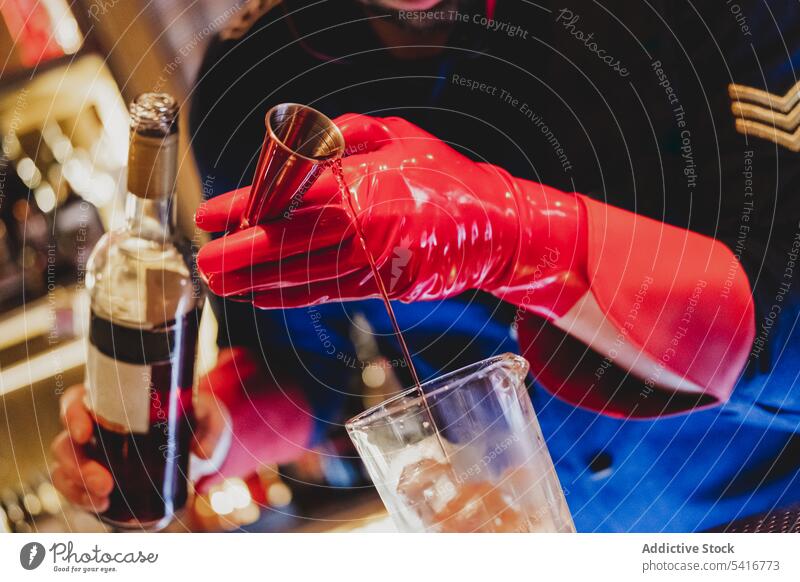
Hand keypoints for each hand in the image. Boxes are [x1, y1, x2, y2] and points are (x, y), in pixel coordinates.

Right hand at [51, 383, 226, 511]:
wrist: (198, 445)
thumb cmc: (197, 420)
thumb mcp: (211, 417)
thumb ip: (211, 430)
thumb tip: (200, 453)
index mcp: (113, 400)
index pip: (77, 401)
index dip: (73, 414)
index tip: (85, 431)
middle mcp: (96, 427)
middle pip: (66, 442)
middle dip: (77, 464)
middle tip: (105, 482)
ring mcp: (93, 455)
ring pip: (64, 469)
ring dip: (77, 487)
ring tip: (104, 499)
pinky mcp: (96, 480)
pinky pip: (75, 490)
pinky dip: (82, 500)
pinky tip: (102, 506)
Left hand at [195, 114, 586, 316]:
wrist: (495, 225)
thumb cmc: (445, 176)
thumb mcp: (397, 137)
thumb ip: (345, 138)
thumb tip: (298, 147)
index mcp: (366, 186)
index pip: (291, 199)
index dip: (246, 209)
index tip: (212, 217)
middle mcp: (366, 229)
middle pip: (290, 246)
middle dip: (241, 257)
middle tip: (206, 264)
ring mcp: (375, 264)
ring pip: (305, 277)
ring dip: (260, 283)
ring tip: (226, 284)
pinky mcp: (385, 289)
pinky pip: (329, 295)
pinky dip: (293, 298)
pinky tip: (266, 297)